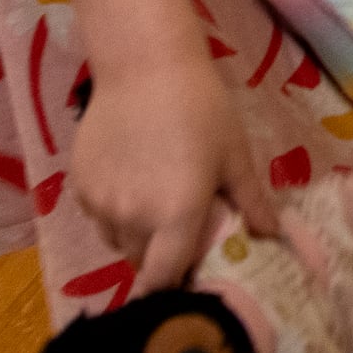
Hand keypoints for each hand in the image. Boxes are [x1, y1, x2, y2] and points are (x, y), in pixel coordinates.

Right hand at [70, 53, 285, 295]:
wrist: (145, 65)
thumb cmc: (201, 108)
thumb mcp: (235, 154)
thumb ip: (252, 201)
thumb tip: (273, 236)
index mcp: (175, 217)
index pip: (163, 282)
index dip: (175, 287)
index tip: (189, 279)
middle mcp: (132, 219)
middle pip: (141, 263)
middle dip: (160, 257)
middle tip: (179, 230)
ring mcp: (100, 204)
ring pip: (117, 241)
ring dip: (136, 235)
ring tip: (155, 201)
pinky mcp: (79, 186)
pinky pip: (98, 216)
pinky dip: (113, 211)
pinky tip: (131, 177)